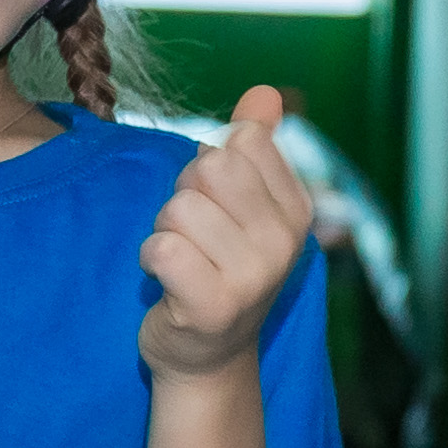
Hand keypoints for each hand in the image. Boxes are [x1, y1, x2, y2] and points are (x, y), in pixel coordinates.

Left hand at [142, 86, 319, 382]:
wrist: (206, 356)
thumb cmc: (219, 268)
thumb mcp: (244, 206)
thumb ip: (254, 146)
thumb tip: (264, 92)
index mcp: (297, 210)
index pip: (241, 142)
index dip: (211, 167)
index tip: (217, 208)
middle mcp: (284, 243)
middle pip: (210, 167)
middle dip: (184, 194)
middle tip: (192, 234)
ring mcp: (253, 277)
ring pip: (180, 208)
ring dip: (164, 230)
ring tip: (180, 260)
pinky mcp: (213, 306)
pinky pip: (161, 248)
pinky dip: (151, 259)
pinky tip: (166, 282)